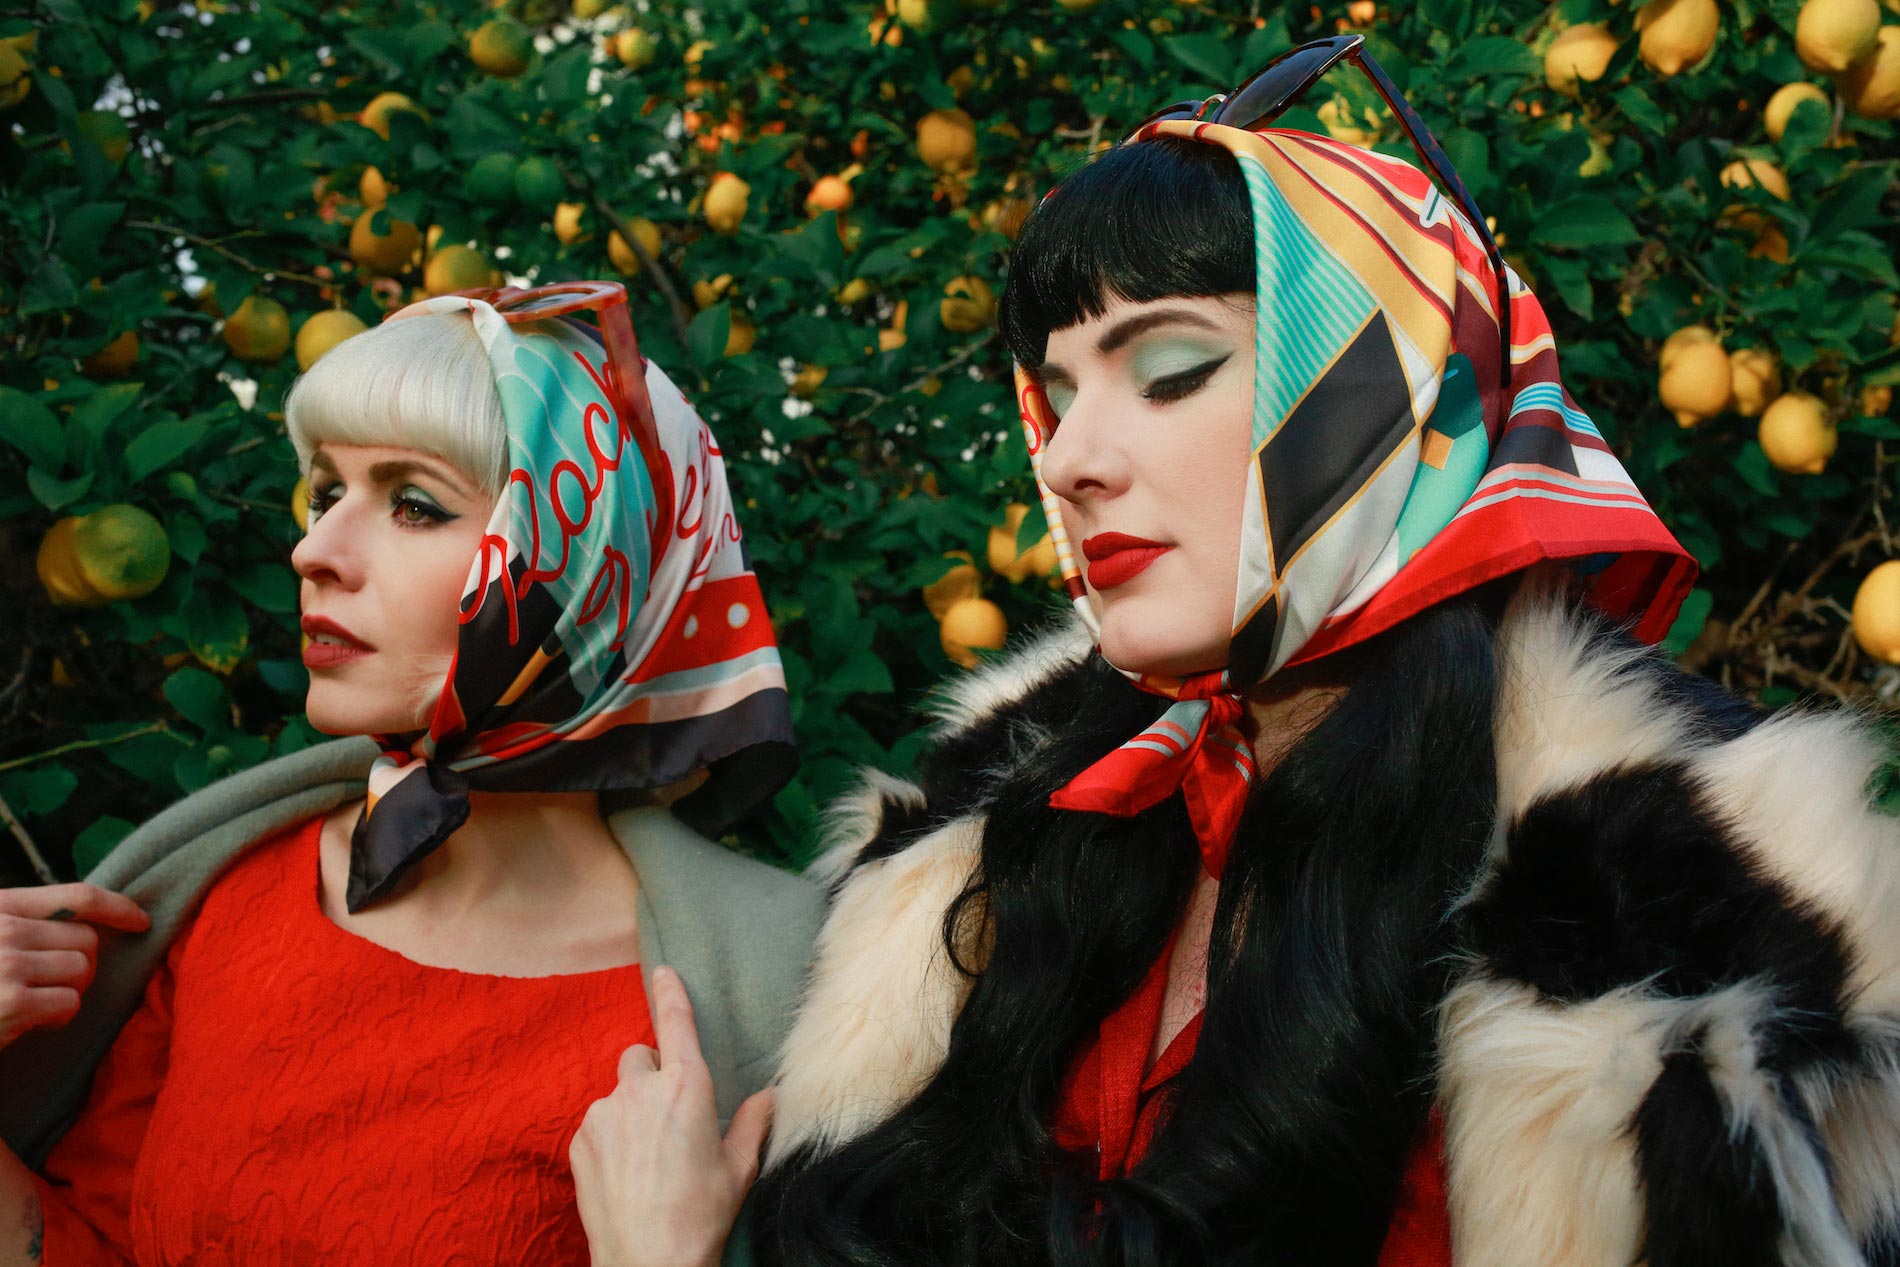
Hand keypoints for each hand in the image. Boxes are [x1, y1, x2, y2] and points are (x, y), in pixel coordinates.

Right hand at [0, 883, 148, 1053]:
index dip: (119, 907)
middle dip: (82, 965)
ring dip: (70, 991)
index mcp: (0, 906)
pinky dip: (59, 1016)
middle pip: (87, 940)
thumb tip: (89, 930)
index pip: (78, 896)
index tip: (141, 921)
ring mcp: (8, 964)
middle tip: (53, 985)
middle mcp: (4, 929)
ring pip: (83, 970)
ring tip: (38, 1002)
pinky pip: (70, 1002)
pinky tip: (32, 1021)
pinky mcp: (13, 1002)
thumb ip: (25, 925)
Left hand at [570, 965, 773, 1266]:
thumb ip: (753, 1122)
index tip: (663, 970)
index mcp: (687, 1088)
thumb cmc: (700, 1215)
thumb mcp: (739, 1168)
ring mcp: (604, 1113)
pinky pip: (596, 1122)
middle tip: (668, 1117)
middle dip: (652, 1075)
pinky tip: (625, 1171)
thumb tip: (770, 1096)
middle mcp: (641, 1090)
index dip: (670, 993)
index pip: (675, 1023)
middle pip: (640, 1056)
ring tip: (647, 1157)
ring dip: (629, 1110)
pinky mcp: (580, 1139)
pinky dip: (609, 1137)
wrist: (648, 1261)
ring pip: (617, 1093)